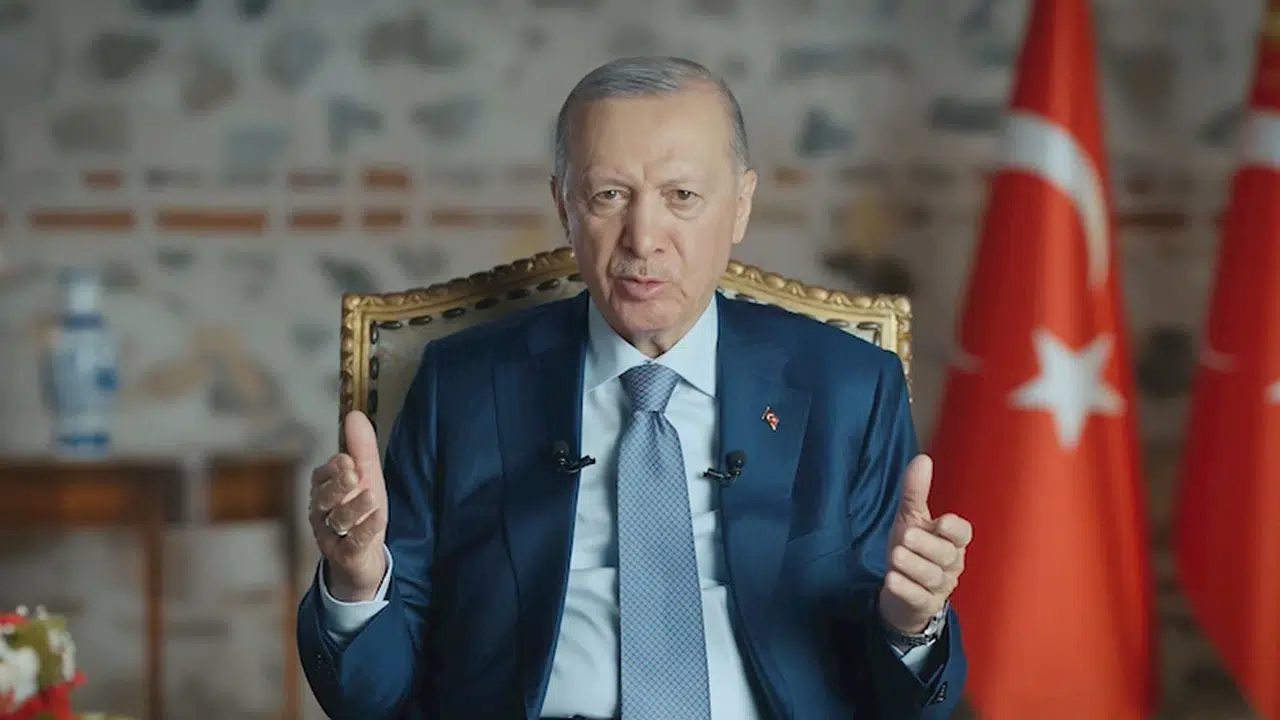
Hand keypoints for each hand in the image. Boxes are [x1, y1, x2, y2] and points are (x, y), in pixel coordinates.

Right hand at [307, 410, 388, 601]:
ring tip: (370, 496)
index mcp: (324, 493)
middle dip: (338, 485)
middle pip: (325, 498)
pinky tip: (379, 517)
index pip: (321, 478)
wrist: (363, 560)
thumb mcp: (367, 478)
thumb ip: (361, 449)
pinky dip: (366, 529)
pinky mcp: (347, 556)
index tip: (346, 460)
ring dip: (354, 507)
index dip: (332, 470)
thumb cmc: (361, 513)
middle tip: (353, 474)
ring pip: (339, 520)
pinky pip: (354, 543)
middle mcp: (322, 514)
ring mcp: (332, 537)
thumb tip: (354, 414)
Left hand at [878, 454, 972, 633]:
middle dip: (927, 546)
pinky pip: (918, 598)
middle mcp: (950, 564)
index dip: (954, 530)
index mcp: (951, 541)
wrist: (902, 593)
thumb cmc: (912, 549)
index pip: (963, 534)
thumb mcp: (910, 518)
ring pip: (932, 577)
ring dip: (914, 566)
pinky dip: (905, 589)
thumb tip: (923, 459)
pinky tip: (892, 580)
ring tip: (896, 556)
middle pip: (946, 555)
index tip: (941, 522)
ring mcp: (939, 587)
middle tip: (906, 535)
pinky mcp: (924, 605)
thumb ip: (915, 492)